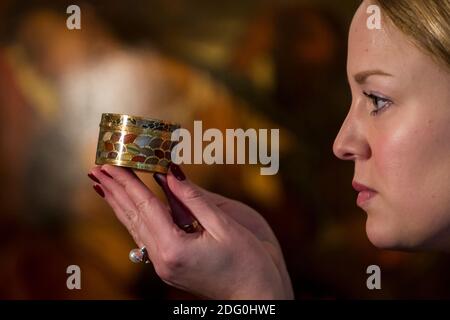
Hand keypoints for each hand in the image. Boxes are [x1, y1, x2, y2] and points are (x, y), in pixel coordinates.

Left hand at [88, 164, 293, 299]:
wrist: (256, 296)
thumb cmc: (248, 263)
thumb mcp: (224, 226)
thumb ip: (193, 198)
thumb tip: (170, 172)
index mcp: (174, 249)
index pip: (145, 206)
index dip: (127, 182)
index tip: (110, 163)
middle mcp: (162, 260)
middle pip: (133, 217)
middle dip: (114, 191)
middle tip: (96, 169)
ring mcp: (163, 266)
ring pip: (135, 228)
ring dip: (119, 204)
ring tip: (103, 185)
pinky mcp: (169, 266)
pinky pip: (145, 237)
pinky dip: (133, 218)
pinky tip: (127, 209)